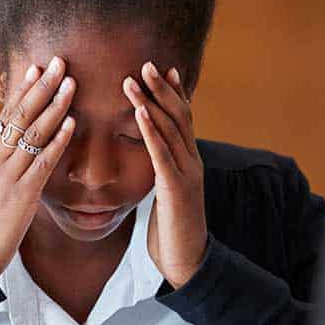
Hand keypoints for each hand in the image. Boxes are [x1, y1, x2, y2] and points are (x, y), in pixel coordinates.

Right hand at [0, 55, 77, 276]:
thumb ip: (2, 161)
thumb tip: (12, 142)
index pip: (7, 114)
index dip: (23, 90)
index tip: (36, 67)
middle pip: (21, 115)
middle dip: (41, 87)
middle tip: (59, 63)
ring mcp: (9, 175)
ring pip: (33, 133)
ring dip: (54, 106)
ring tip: (70, 84)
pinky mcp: (23, 193)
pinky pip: (43, 161)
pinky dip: (58, 140)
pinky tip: (71, 124)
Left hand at [125, 62, 206, 287]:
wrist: (187, 260)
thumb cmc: (172, 229)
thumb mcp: (166, 194)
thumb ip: (162, 172)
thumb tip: (152, 158)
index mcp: (189, 161)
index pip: (183, 120)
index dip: (174, 93)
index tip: (162, 69)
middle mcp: (192, 161)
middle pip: (179, 116)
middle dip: (161, 89)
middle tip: (145, 63)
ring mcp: (187, 173)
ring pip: (169, 129)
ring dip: (149, 102)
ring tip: (133, 80)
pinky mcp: (175, 188)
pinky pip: (161, 154)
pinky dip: (150, 131)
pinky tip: (138, 113)